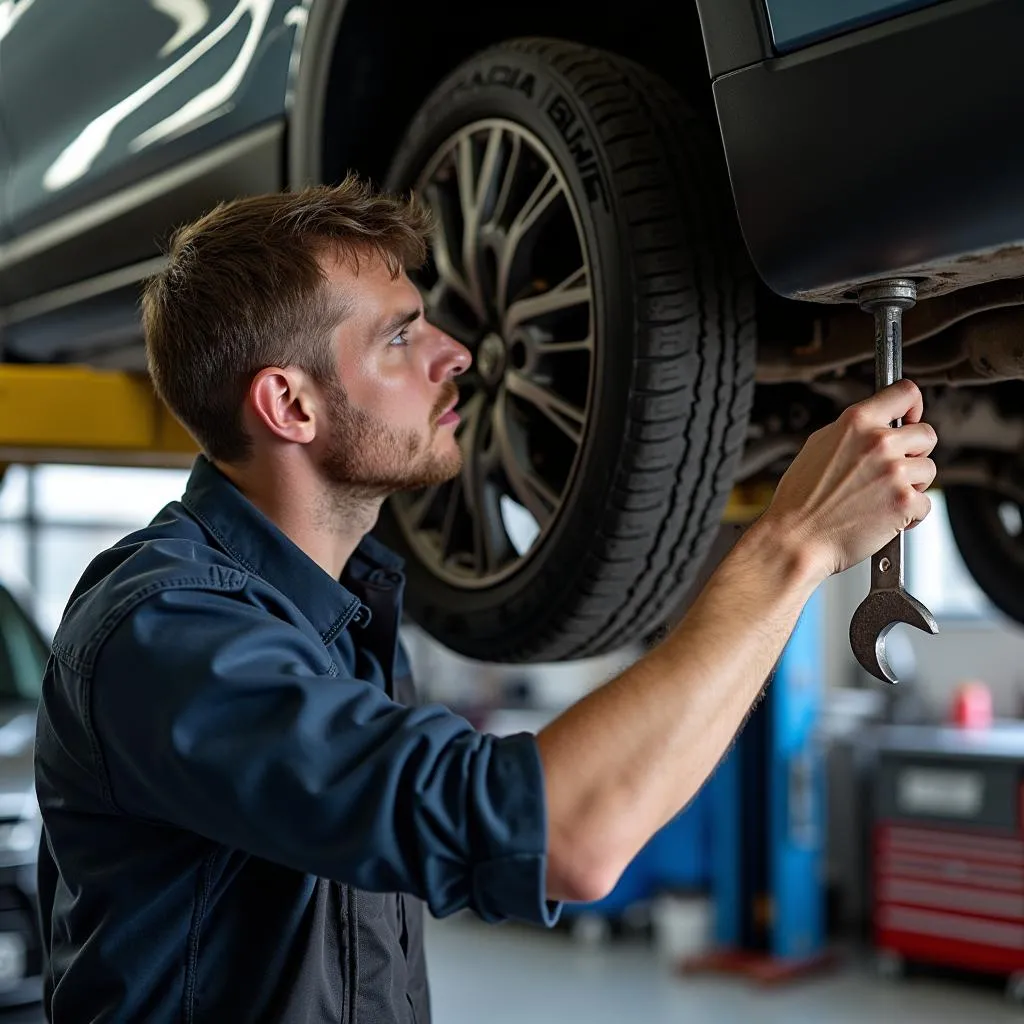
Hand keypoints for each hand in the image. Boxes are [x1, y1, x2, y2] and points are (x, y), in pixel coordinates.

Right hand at [764, 379, 936, 578]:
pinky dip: (910, 514)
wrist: (796, 539)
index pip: (905, 393)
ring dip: (913, 484)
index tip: (910, 418)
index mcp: (856, 422)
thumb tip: (872, 426)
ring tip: (885, 497)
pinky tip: (885, 517)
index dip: (913, 406)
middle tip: (894, 469)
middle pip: (926, 434)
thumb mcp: (816, 447)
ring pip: (929, 470)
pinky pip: (926, 503)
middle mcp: (878, 442)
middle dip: (915, 452)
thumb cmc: (799, 501)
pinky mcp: (904, 502)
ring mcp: (894, 472)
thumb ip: (851, 431)